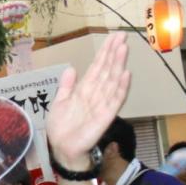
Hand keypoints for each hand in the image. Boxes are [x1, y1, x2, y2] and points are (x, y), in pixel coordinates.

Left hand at [46, 32, 129, 168]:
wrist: (62, 148)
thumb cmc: (61, 127)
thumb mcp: (60, 102)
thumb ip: (66, 86)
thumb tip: (71, 68)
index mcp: (84, 90)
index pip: (97, 67)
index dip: (104, 53)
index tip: (112, 38)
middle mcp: (96, 94)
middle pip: (107, 70)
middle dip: (114, 53)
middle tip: (121, 36)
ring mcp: (102, 103)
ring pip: (112, 80)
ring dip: (118, 65)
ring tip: (123, 49)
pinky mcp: (105, 116)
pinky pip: (115, 100)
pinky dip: (120, 88)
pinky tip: (125, 74)